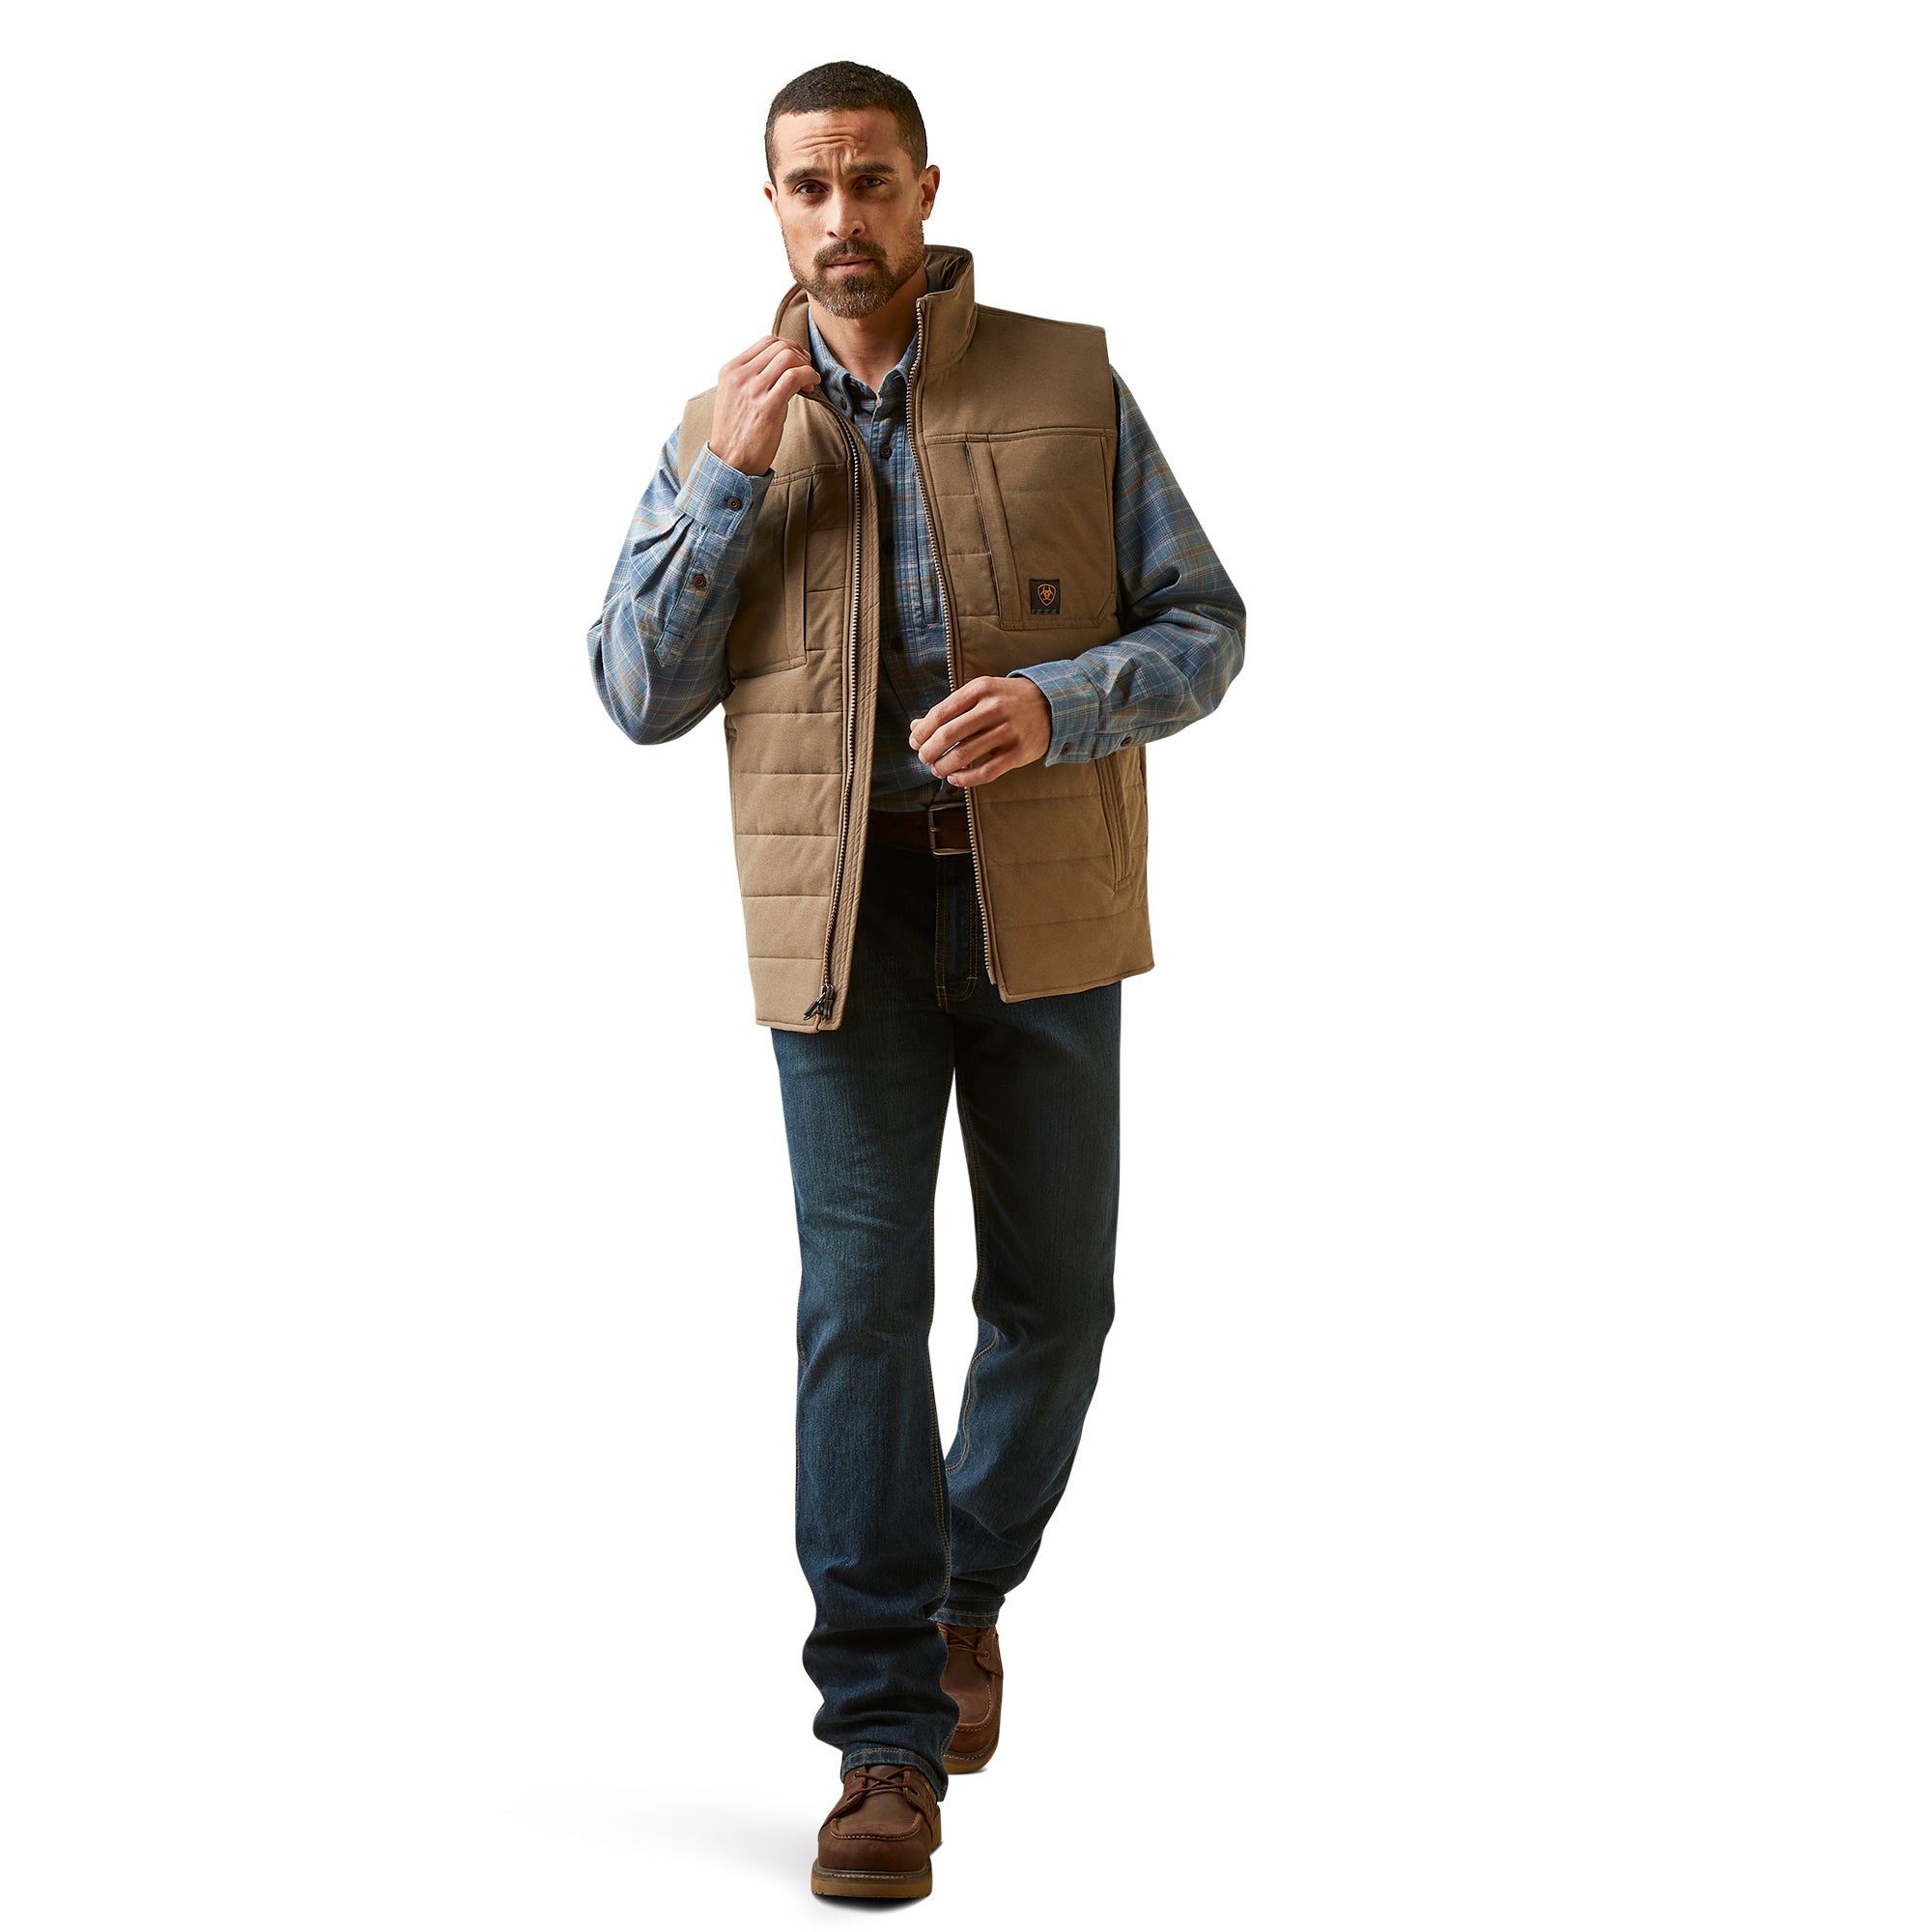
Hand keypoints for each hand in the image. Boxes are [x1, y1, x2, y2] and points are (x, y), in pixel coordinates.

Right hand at [707, 336, 821, 476]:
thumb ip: (752, 379)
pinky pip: (794, 377)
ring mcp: (753, 390)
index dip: (788, 347)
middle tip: (807, 371)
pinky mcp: (768, 407)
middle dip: (800, 355)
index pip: (766, 342)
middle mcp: (740, 376)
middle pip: (779, 346)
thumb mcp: (736, 397)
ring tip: (810, 382)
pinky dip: (809, 376)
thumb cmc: (736, 433)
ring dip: (806, 366)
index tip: (798, 362)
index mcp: (731, 370)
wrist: (729, 461)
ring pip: (788, 357)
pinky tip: (812, 386)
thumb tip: (781, 368)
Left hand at [908, 676, 1051, 787]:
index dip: (922, 732)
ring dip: (944, 767)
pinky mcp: (1019, 752)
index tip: (915, 743)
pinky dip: (965, 779)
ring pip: (965, 755)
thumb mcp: (979, 695)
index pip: (940, 713)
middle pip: (949, 734)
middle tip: (924, 758)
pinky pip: (985, 771)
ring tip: (938, 769)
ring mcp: (1008, 730)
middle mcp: (993, 708)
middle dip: (929, 751)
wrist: (1052, 704)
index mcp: (979, 689)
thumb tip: (915, 727)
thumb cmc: (1007, 700)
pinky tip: (956, 778)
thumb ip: (949, 710)